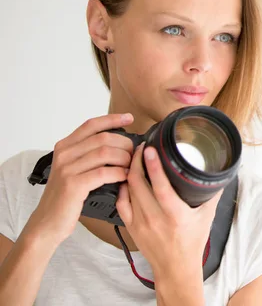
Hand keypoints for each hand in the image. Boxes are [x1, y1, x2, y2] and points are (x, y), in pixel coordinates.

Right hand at [29, 113, 134, 244]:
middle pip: (104, 138)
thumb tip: (119, 142)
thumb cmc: (68, 196)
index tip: (130, 118)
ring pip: (106, 152)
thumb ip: (90, 154)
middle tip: (135, 154)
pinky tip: (125, 177)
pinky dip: (119, 173)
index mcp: (65, 146)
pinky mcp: (73, 184)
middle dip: (125, 144)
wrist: (48, 222)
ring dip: (125, 158)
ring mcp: (67, 168)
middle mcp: (64, 154)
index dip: (112, 119)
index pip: (91, 124)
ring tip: (132, 167)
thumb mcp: (75, 169)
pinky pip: (104, 172)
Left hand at [115, 143, 221, 282]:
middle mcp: (155, 219)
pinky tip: (128, 179)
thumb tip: (220, 173)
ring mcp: (140, 223)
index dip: (153, 166)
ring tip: (135, 158)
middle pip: (139, 184)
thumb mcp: (207, 216)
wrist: (175, 268)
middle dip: (137, 161)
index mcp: (176, 215)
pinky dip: (123, 188)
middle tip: (141, 147)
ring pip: (128, 190)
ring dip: (130, 171)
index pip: (161, 186)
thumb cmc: (192, 242)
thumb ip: (212, 193)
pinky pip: (121, 202)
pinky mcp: (131, 227)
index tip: (150, 149)